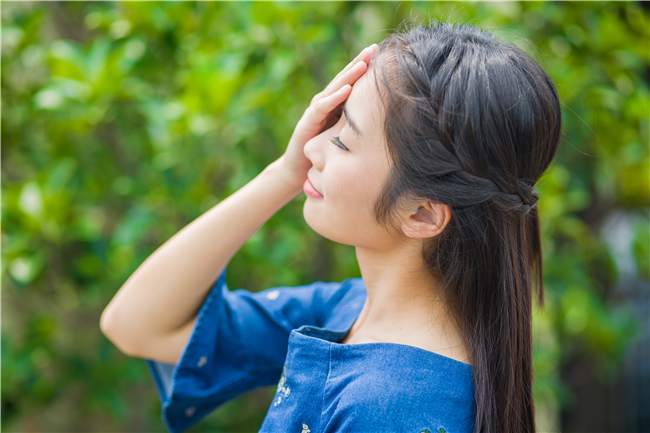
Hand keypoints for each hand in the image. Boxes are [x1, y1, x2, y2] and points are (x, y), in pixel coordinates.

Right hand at [277, 44, 377, 188]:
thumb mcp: (346, 135)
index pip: (351, 82)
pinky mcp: (307, 123)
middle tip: (373, 48)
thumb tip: (384, 118)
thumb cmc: (324, 153)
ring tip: (363, 64)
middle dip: (359, 63)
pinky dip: (334, 98)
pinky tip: (346, 89)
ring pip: (333, 89)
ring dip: (348, 76)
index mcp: (335, 105)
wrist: (299, 170)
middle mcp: (324, 104)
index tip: (381, 53)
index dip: (364, 67)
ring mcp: (315, 111)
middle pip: (343, 79)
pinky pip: (322, 108)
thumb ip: (357, 123)